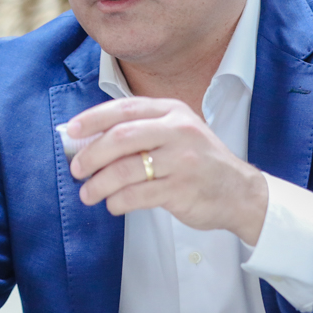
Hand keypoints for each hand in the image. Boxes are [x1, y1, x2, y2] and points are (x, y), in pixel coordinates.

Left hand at [67, 97, 268, 243]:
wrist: (240, 193)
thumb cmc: (199, 162)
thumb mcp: (176, 133)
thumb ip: (141, 131)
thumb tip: (88, 140)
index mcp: (172, 112)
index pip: (125, 109)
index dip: (93, 119)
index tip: (71, 131)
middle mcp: (178, 131)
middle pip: (121, 138)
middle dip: (91, 154)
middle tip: (76, 169)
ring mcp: (182, 161)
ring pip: (126, 169)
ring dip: (99, 183)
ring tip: (88, 194)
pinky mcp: (182, 189)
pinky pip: (138, 195)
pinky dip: (118, 201)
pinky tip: (113, 204)